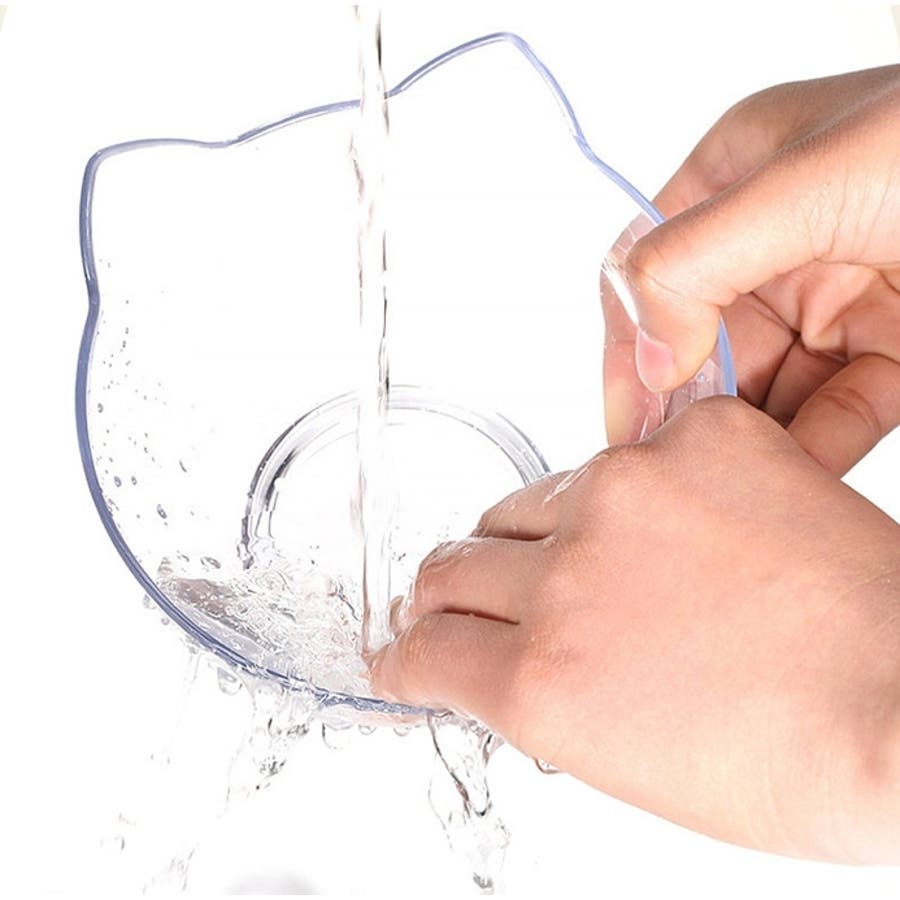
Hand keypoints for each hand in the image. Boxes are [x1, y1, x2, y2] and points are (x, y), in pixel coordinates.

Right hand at [371, 398, 899, 861]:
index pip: (421, 648)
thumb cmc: (793, 759)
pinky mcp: (697, 436)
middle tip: (466, 600)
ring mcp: (629, 493)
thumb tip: (492, 657)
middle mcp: (565, 577)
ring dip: (534, 535)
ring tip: (588, 561)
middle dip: (445, 592)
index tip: (404, 648)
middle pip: (449, 563)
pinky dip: (631, 493)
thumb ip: (538, 696)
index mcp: (540, 679)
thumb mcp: (623, 760)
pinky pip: (620, 456)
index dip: (404, 651)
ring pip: (524, 499)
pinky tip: (677, 526)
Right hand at [603, 65, 899, 474]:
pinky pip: (830, 415)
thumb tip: (649, 355)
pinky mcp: (890, 351)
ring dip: (742, 436)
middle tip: (672, 463)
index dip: (630, 345)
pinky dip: (807, 453)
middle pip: (698, 339)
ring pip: (761, 388)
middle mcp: (778, 241)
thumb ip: (697, 260)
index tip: (630, 417)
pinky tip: (786, 481)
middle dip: (686, 403)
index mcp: (741, 177)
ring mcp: (836, 298)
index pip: (647, 269)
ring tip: (723, 481)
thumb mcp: (810, 179)